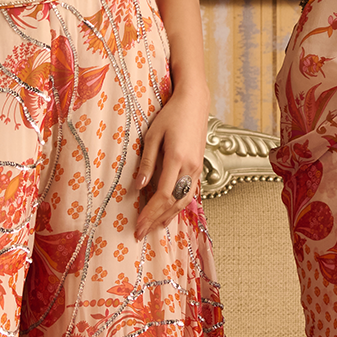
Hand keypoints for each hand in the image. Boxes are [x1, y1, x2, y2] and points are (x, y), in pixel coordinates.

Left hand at [134, 82, 209, 241]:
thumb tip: (139, 187)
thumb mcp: (152, 136)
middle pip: (173, 203)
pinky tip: (170, 213)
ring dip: (168, 217)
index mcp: (176, 159)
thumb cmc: (170, 115)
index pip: (162, 195)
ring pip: (183, 200)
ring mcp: (197, 168)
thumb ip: (147, 163)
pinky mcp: (199, 167)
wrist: (195, 103)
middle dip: (156, 220)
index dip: (149, 213)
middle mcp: (190, 167)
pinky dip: (178, 206)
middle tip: (141, 233)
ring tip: (154, 228)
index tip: (138, 225)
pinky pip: (189, 193)